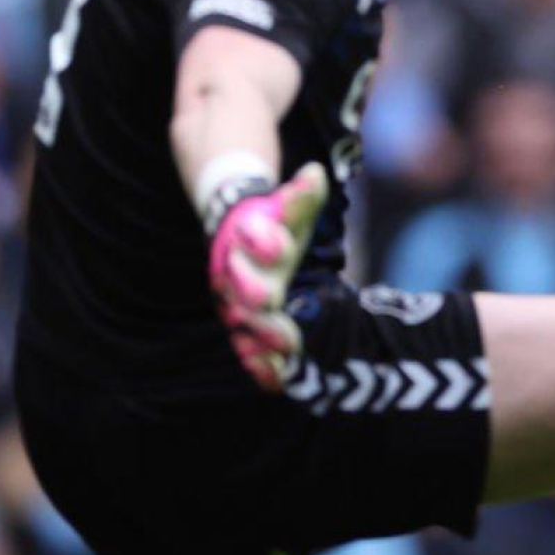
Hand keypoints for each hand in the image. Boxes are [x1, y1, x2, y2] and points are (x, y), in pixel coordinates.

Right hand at [207, 163, 328, 389]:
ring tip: (286, 348)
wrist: (239, 235)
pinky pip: (248, 349)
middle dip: (255, 292)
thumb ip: (303, 195)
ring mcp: (238, 300)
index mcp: (247, 236)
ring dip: (260, 335)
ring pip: (243, 320)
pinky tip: (274, 381)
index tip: (279, 246)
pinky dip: (260, 365)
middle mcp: (238, 269)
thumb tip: (315, 173)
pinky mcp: (245, 326)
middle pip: (242, 283)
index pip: (251, 236)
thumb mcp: (292, 207)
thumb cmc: (274, 220)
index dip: (263, 239)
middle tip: (273, 302)